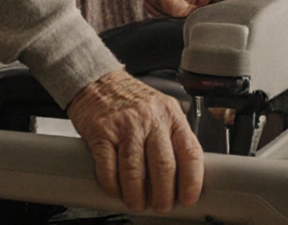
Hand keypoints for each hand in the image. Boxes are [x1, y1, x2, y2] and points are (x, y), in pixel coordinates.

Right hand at [67, 70, 203, 212]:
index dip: (192, 181)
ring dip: (136, 195)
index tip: (188, 199)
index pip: (190, 152)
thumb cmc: (129, 100)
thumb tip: (181, 176)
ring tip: (136, 203)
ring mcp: (124, 125)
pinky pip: (108, 166)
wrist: (96, 81)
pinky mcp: (101, 132)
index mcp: (171, 115)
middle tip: (160, 206)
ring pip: (135, 170)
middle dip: (163, 194)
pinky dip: (112, 185)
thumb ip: (172, 137)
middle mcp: (150, 119)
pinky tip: (115, 190)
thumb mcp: (160, 110)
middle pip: (163, 166)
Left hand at [142, 0, 281, 17]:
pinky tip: (268, 36)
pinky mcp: (224, 12)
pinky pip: (247, 15)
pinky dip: (259, 22)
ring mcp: (227, 2)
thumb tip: (185, 12)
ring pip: (258, 5)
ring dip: (271, 14)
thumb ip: (174, 3)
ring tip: (286, 31)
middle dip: (278, 5)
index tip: (280, 1)